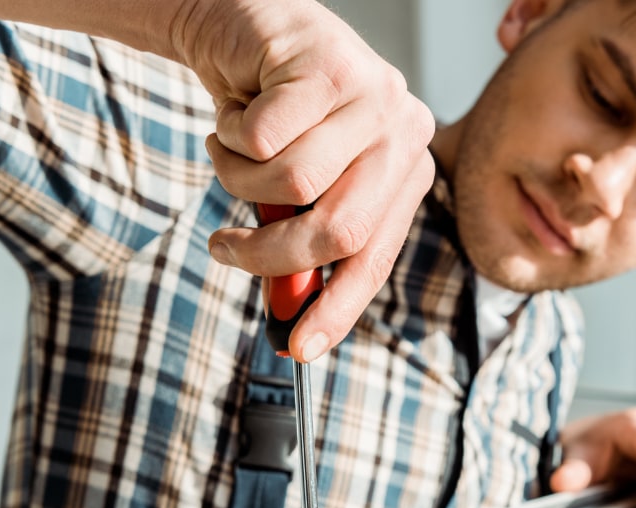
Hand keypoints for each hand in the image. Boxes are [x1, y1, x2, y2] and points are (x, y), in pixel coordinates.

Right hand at [173, 0, 435, 360]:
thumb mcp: (296, 186)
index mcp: (408, 170)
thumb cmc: (272, 113)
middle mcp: (405, 132)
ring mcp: (374, 95)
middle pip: (337, 230)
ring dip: (239, 178)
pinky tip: (237, 111)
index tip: (300, 347)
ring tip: (234, 149)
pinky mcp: (330, 64)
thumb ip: (302, 242)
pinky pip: (261, 140)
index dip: (336, 307)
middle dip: (271, 254)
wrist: (240, 25)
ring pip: (291, 183)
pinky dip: (227, 137)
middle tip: (226, 248)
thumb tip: (291, 314)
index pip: (375, 257)